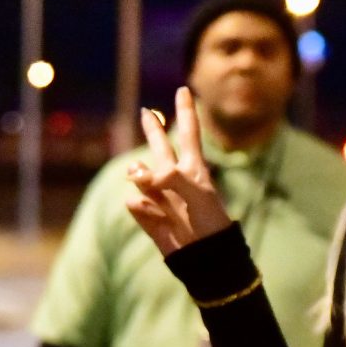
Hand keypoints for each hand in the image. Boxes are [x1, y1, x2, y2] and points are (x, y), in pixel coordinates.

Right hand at [124, 87, 231, 254]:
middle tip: (146, 112)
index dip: (186, 112)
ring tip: (141, 177)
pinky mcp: (148, 215)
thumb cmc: (210, 223)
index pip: (189, 133)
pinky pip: (135, 203)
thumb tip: (142, 176)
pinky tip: (158, 219)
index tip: (184, 89)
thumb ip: (171, 178)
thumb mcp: (197, 194)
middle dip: (154, 130)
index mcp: (194, 169)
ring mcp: (160, 195)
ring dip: (138, 175)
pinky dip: (143, 209)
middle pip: (161, 148)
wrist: (204, 257)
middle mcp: (175, 178)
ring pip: (140, 176)